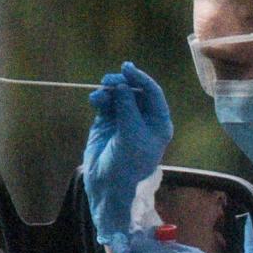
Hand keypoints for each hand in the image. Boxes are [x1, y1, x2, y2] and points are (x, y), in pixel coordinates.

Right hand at [83, 62, 172, 243]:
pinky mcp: (107, 122)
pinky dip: (100, 99)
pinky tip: (94, 100)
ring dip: (109, 91)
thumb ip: (127, 107)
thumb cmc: (127, 163)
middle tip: (108, 80)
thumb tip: (122, 85)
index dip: (141, 79)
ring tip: (99, 94)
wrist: (107, 184)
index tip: (127, 69)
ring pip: (118, 95)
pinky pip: (105, 103)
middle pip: (135, 91)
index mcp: (158, 123)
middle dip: (122, 83)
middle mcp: (143, 119)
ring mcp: (125, 119)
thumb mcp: (131, 134)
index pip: (153, 94)